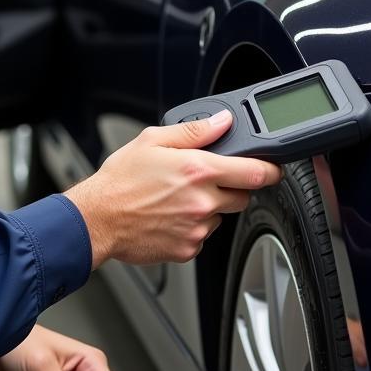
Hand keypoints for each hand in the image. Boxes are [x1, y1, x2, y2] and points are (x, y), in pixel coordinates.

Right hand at [65, 111, 282, 266]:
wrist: (97, 219)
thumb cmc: (119, 180)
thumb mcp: (152, 140)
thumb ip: (194, 130)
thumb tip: (222, 122)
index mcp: (198, 170)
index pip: (255, 172)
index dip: (270, 169)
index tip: (273, 168)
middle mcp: (202, 201)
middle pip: (243, 196)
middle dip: (231, 186)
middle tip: (204, 180)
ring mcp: (197, 227)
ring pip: (221, 216)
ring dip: (209, 207)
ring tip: (176, 198)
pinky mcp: (188, 248)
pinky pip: (202, 234)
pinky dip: (192, 226)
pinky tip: (169, 215)